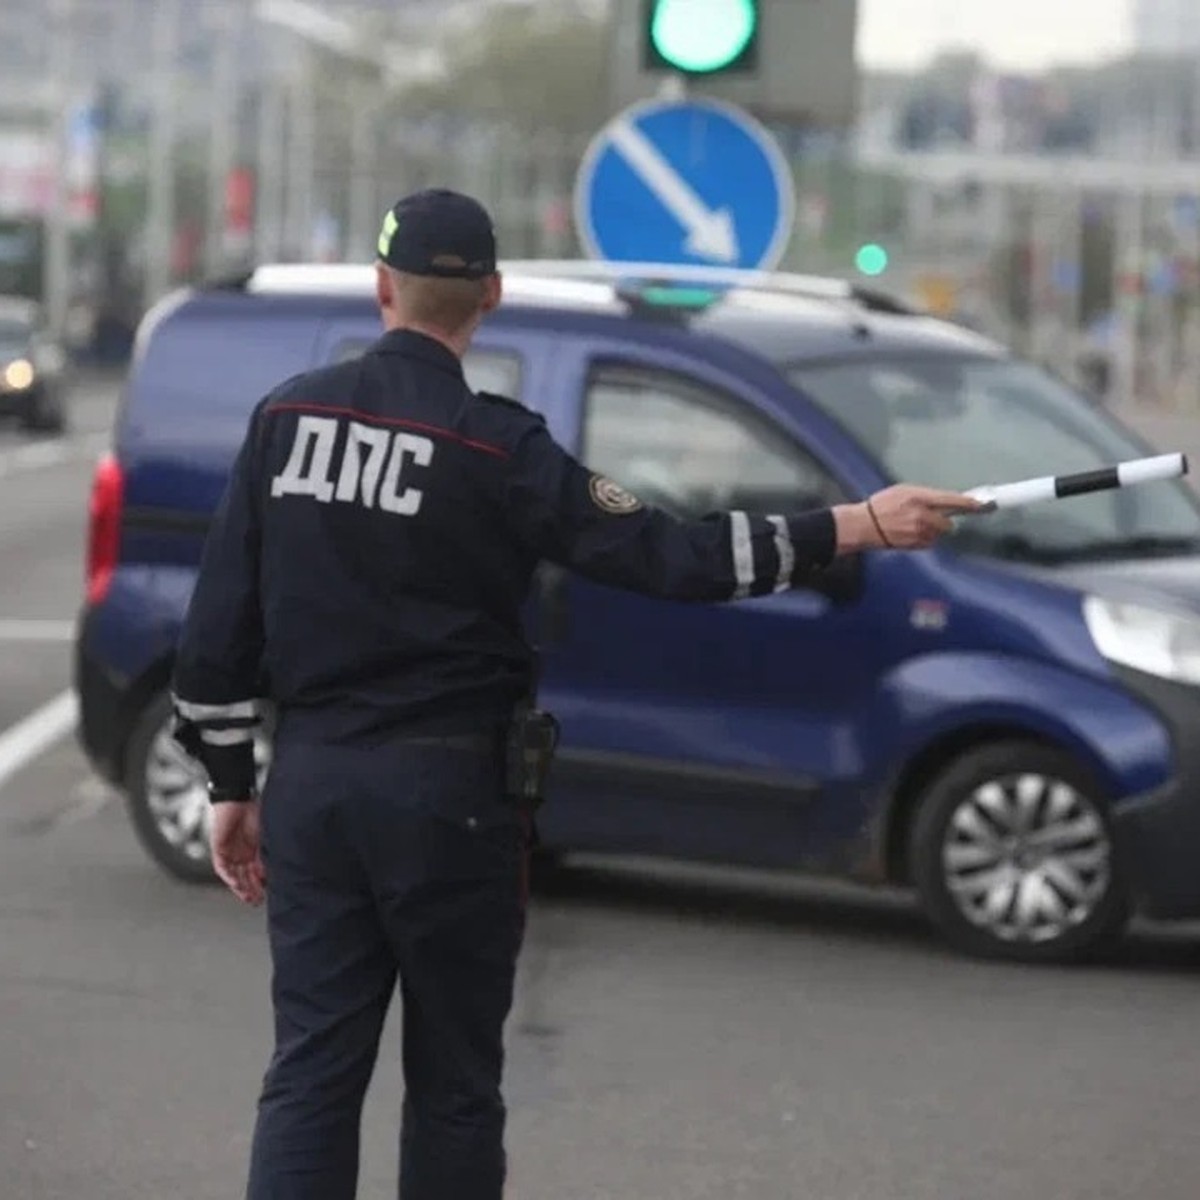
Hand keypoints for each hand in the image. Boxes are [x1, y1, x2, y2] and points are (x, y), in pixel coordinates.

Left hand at [210, 798, 265, 905]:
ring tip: (248, 897)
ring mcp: (229, 851)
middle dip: (251, 890)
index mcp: (253, 849)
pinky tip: (236, 883)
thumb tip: (270, 872)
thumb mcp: (264, 836)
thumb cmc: (253, 811)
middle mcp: (240, 853)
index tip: (266, 895)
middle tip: (257, 901)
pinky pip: (222, 867)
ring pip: (233, 875)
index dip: (260, 884)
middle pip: (244, 876)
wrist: (237, 798)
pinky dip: (229, 876)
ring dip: (240, 887)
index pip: (256, 872)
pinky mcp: (218, 848)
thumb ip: (265, 854)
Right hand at [834, 486, 985, 552]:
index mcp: (919, 498)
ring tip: (913, 526)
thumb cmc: (881, 505)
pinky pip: (929, 542)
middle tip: (929, 517)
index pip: (950, 500)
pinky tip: (908, 534)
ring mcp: (919, 533)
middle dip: (943, 521)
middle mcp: (922, 516)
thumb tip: (944, 501)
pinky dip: (924, 539)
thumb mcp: (902, 490)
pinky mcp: (915, 545)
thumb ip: (924, 495)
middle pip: (948, 523)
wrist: (863, 526)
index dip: (968, 504)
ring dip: (932, 531)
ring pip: (938, 534)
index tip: (982, 505)